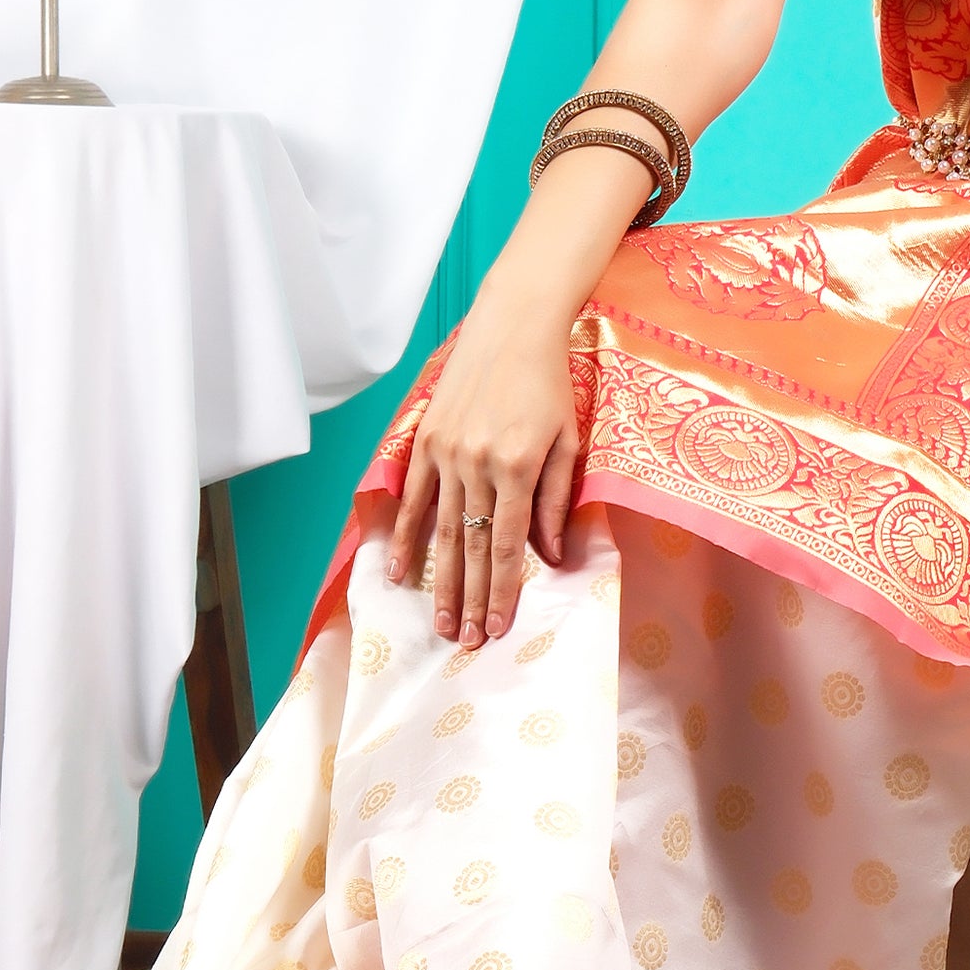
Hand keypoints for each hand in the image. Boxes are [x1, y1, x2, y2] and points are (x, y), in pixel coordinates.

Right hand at [386, 280, 578, 645]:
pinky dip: (406, 537)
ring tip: (440, 623)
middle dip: (469, 600)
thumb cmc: (550, 384)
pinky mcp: (426, 441)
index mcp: (520, 467)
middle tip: (464, 643)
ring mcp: (447, 453)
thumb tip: (551, 556)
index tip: (497, 627)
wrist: (513, 326)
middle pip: (470, 547)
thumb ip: (557, 500)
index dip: (502, 591)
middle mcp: (479, 464)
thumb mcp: (568, 440)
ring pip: (441, 531)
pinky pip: (413, 498)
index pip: (507, 546)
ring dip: (440, 581)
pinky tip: (400, 571)